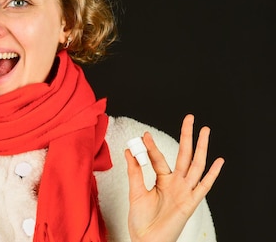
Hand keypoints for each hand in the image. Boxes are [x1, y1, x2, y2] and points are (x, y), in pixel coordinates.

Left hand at [125, 114, 224, 241]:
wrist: (147, 240)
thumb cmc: (141, 221)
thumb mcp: (135, 193)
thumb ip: (134, 172)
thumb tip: (129, 151)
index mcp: (162, 180)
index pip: (158, 158)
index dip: (151, 147)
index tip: (144, 135)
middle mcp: (175, 183)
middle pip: (183, 155)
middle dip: (187, 136)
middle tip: (189, 118)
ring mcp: (184, 191)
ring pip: (196, 165)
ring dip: (201, 148)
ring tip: (205, 131)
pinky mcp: (190, 202)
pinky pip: (204, 186)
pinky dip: (213, 174)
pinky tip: (219, 161)